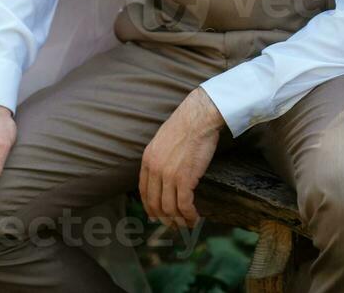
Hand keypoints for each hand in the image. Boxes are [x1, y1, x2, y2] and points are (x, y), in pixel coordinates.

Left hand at [139, 88, 224, 229]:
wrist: (199, 117)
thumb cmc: (186, 125)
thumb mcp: (163, 140)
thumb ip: (159, 157)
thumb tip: (163, 171)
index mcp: (148, 160)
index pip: (144, 191)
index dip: (150, 207)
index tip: (156, 216)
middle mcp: (155, 170)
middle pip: (155, 203)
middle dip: (165, 219)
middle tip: (174, 226)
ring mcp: (169, 175)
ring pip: (170, 208)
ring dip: (179, 220)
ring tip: (188, 224)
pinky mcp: (185, 179)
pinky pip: (184, 205)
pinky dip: (189, 215)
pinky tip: (195, 217)